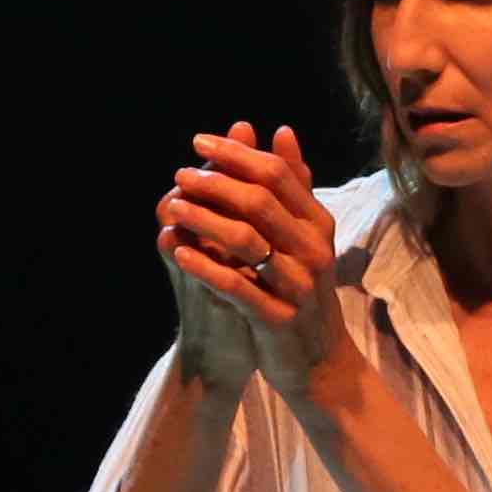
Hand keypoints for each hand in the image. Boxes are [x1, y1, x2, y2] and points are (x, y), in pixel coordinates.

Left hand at [160, 121, 348, 394]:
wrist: (318, 360)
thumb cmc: (301, 289)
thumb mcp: (303, 235)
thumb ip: (293, 185)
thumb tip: (281, 130)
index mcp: (317, 223)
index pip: (277, 174)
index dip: (237, 154)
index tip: (199, 143)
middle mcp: (313, 249)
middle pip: (261, 201)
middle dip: (215, 182)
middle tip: (181, 175)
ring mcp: (298, 285)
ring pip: (247, 240)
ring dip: (204, 219)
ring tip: (172, 207)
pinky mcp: (278, 318)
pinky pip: (237, 286)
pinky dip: (205, 266)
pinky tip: (178, 252)